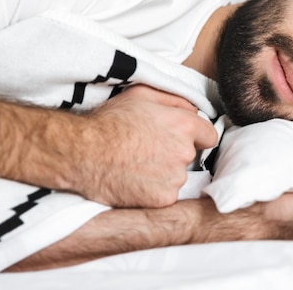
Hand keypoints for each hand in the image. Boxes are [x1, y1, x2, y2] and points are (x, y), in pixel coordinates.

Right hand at [76, 85, 217, 207]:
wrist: (83, 153)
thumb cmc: (109, 121)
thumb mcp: (141, 94)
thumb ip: (174, 99)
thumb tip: (193, 109)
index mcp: (184, 125)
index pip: (209, 136)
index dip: (194, 137)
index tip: (179, 138)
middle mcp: (184, 152)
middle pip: (190, 156)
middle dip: (173, 153)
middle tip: (146, 149)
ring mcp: (175, 177)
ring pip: (177, 176)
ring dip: (163, 173)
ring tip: (136, 165)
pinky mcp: (163, 198)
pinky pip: (165, 195)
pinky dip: (153, 191)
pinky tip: (134, 180)